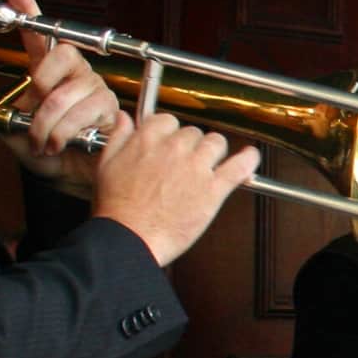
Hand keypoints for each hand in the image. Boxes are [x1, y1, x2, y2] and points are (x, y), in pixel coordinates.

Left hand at [0, 0, 122, 188]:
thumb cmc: (48, 151)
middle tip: (35, 106)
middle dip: (43, 82)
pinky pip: (85, 113)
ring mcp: (96, 90)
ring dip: (48, 123)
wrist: (72, 178)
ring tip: (43, 142)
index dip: (30, 11)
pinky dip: (64, 133)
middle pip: (63, 54)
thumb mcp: (9, 129)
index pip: (40, 36)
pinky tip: (60, 145)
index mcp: (50, 73)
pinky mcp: (111, 110)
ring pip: (67, 93)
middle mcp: (76, 75)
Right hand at [90, 107, 259, 266]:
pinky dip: (249, 159)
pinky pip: (239, 166)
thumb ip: (119, 137)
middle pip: (194, 133)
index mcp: (147, 140)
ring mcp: (196, 168)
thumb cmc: (118, 210)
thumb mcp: (106, 165)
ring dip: (215, 152)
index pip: (169, 121)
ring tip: (211, 165)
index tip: (171, 144)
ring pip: (216, 143)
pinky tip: (250, 157)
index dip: (171, 134)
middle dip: (192, 146)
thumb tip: (124, 118)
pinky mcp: (213, 189)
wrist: (130, 239)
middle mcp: (174, 149)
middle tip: (186, 163)